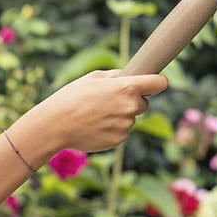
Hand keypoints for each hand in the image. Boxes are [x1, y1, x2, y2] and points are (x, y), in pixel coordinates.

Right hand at [31, 69, 168, 154]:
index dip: (157, 82)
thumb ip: (116, 76)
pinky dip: (112, 129)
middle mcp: (130, 107)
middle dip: (132, 101)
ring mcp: (126, 126)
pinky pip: (121, 131)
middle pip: (143, 103)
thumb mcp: (93, 77)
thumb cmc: (72, 97)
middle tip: (110, 100)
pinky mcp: (119, 140)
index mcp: (127, 88)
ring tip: (96, 114)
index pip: (159, 83)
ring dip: (119, 116)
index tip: (154, 83)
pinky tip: (95, 125)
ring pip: (130, 118)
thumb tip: (129, 75)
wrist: (57, 124)